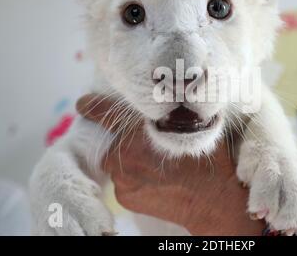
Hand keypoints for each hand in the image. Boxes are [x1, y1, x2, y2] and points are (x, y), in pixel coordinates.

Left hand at [76, 95, 265, 235]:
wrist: (214, 201)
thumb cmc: (209, 159)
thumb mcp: (196, 123)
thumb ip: (174, 111)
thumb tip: (171, 97)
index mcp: (142, 129)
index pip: (108, 113)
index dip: (94, 107)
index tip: (82, 104)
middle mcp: (125, 152)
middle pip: (114, 142)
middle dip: (126, 142)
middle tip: (150, 149)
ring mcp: (122, 177)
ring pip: (118, 163)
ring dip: (130, 162)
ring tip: (157, 168)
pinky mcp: (124, 197)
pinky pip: (123, 182)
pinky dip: (134, 179)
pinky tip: (156, 182)